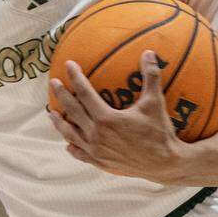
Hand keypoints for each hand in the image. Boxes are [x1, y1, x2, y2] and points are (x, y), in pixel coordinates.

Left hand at [47, 50, 184, 184]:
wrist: (165, 165)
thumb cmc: (160, 132)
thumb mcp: (155, 103)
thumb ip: (151, 76)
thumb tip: (148, 52)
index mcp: (107, 118)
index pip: (85, 93)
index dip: (75, 77)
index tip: (69, 64)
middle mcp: (97, 134)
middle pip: (73, 111)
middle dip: (62, 94)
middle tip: (53, 82)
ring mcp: (96, 150)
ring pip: (71, 134)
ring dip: (60, 122)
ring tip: (52, 113)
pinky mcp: (100, 163)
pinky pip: (80, 154)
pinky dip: (73, 146)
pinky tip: (68, 144)